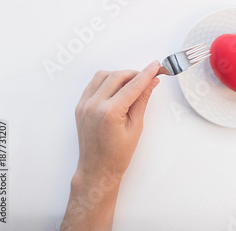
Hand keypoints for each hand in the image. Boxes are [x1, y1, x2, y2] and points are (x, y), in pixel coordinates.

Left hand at [74, 60, 160, 179]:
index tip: (156, 66)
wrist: (97, 169)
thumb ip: (142, 100)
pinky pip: (93, 84)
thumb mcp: (136, 127)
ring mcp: (84, 105)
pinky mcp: (80, 106)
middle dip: (134, 74)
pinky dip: (106, 82)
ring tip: (132, 85)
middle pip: (117, 76)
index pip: (133, 85)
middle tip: (147, 77)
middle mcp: (94, 105)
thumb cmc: (116, 154)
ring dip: (119, 76)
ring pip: (103, 76)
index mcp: (110, 112)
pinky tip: (116, 89)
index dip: (146, 74)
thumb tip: (151, 83)